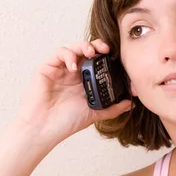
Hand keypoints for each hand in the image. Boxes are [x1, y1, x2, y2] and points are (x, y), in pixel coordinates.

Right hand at [15, 39, 132, 142]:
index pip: (96, 61)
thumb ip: (112, 108)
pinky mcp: (46, 68)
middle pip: (85, 51)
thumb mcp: (94, 113)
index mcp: (83, 81)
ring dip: (83, 46)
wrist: (44, 130)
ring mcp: (59, 69)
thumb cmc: (65, 122)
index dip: (105, 55)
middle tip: (105, 49)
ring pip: (72, 48)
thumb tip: (130, 103)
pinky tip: (73, 66)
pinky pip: (58, 54)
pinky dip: (68, 55)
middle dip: (96, 46)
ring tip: (90, 52)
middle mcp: (72, 73)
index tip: (115, 56)